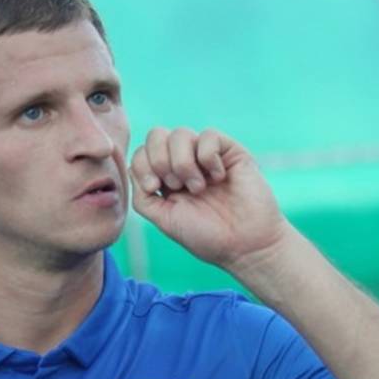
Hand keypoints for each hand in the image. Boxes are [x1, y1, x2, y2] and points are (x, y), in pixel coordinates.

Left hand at [129, 127, 288, 271]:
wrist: (245, 245)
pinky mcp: (230, 151)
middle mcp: (184, 163)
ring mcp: (206, 156)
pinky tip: (218, 177)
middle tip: (175, 186)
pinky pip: (208, 135)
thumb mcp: (163, 219)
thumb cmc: (206, 236)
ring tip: (198, 187)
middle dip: (159, 159)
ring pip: (180, 133)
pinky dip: (207, 157)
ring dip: (183, 161)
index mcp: (166, 178)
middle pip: (157, 135)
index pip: (142, 153)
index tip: (155, 189)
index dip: (142, 165)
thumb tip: (133, 170)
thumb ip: (142, 196)